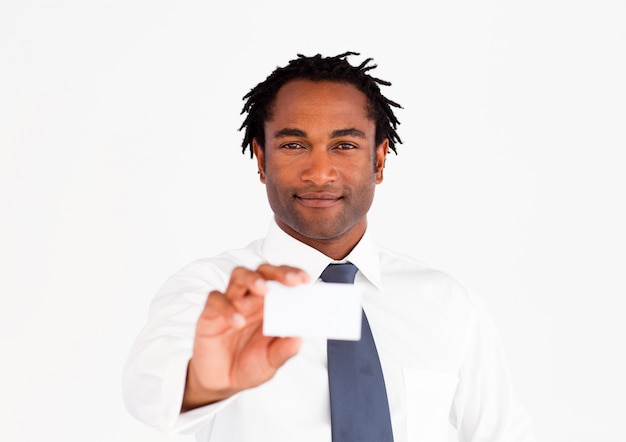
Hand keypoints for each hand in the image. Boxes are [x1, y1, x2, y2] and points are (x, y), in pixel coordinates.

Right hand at [181, 263, 309, 410]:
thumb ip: (284, 350)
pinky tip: (238, 321)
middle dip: (277, 273)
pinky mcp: (210, 314)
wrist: (222, 383)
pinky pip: (216, 300)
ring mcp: (231, 303)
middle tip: (291, 281)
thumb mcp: (271, 362)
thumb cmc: (250, 365)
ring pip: (238, 276)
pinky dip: (227, 308)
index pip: (282, 281)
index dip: (293, 275)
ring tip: (263, 290)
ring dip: (252, 279)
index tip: (306, 280)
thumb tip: (299, 338)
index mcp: (270, 305)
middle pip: (263, 272)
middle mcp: (251, 299)